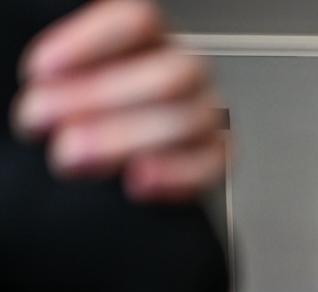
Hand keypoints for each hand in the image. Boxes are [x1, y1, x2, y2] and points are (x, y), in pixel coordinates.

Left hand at [11, 0, 224, 201]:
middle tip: (50, 122)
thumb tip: (47, 98)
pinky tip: (136, 182)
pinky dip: (174, 174)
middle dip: (102, 99)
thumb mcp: (60, 93)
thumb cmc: (82, 121)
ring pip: (189, 118)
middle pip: (170, 73)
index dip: (89, 42)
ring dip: (125, 139)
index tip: (42, 71)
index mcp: (146, 42)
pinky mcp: (213, 158)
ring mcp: (203, 114)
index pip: (138, 21)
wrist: (108, 167)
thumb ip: (58, 87)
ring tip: (76, 157)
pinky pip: (210, 164)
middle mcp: (182, 72)